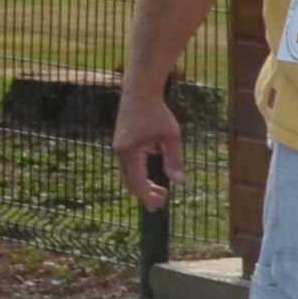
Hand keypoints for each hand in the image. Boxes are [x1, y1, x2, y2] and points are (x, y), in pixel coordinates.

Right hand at [111, 84, 186, 212]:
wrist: (140, 92)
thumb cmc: (156, 112)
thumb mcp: (170, 137)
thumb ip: (173, 160)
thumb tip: (178, 182)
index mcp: (130, 152)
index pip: (136, 182)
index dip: (147, 196)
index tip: (158, 206)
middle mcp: (120, 152)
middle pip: (130, 181)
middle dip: (145, 194)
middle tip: (161, 204)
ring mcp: (119, 147)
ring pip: (129, 173)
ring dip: (143, 184)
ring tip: (161, 192)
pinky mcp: (122, 143)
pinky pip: (129, 164)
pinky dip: (140, 174)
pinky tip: (153, 176)